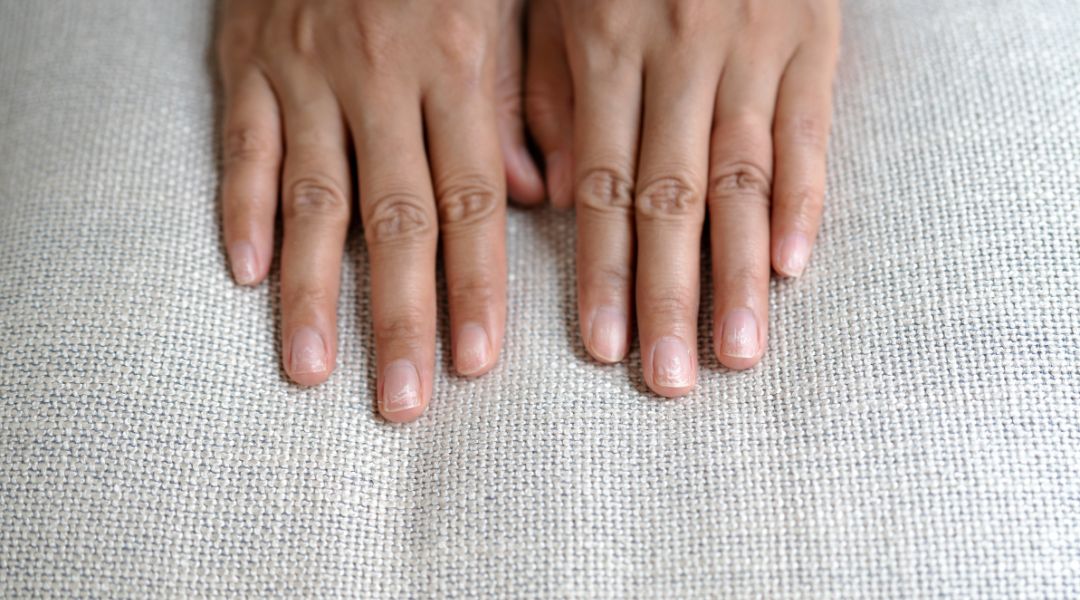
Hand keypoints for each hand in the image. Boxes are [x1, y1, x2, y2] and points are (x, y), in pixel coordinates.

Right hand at [216, 0, 542, 420]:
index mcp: (457, 67)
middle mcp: (380, 78)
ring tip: (312, 371)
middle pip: (393, 218)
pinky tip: (248, 274)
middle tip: (402, 401)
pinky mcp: (246, 61)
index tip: (476, 363)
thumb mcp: (506, 5)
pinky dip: (243, 209)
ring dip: (313, 291)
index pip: (471, 200)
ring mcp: (305, 72)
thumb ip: (526, 101)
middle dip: (400, 315)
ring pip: (311, 198)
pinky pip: (242, 145)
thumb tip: (537, 199)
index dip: (475, 285)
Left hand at [525, 0, 839, 394]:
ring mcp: (753, 49)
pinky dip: (804, 200)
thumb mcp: (556, 0)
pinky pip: (809, 130)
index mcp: (606, 48)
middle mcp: (679, 56)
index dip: (601, 270)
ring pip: (743, 178)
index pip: (600, 184)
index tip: (602, 345)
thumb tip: (549, 203)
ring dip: (740, 273)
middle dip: (670, 295)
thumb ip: (542, 94)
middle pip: (672, 198)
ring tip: (737, 352)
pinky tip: (795, 267)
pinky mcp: (813, 40)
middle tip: (671, 378)